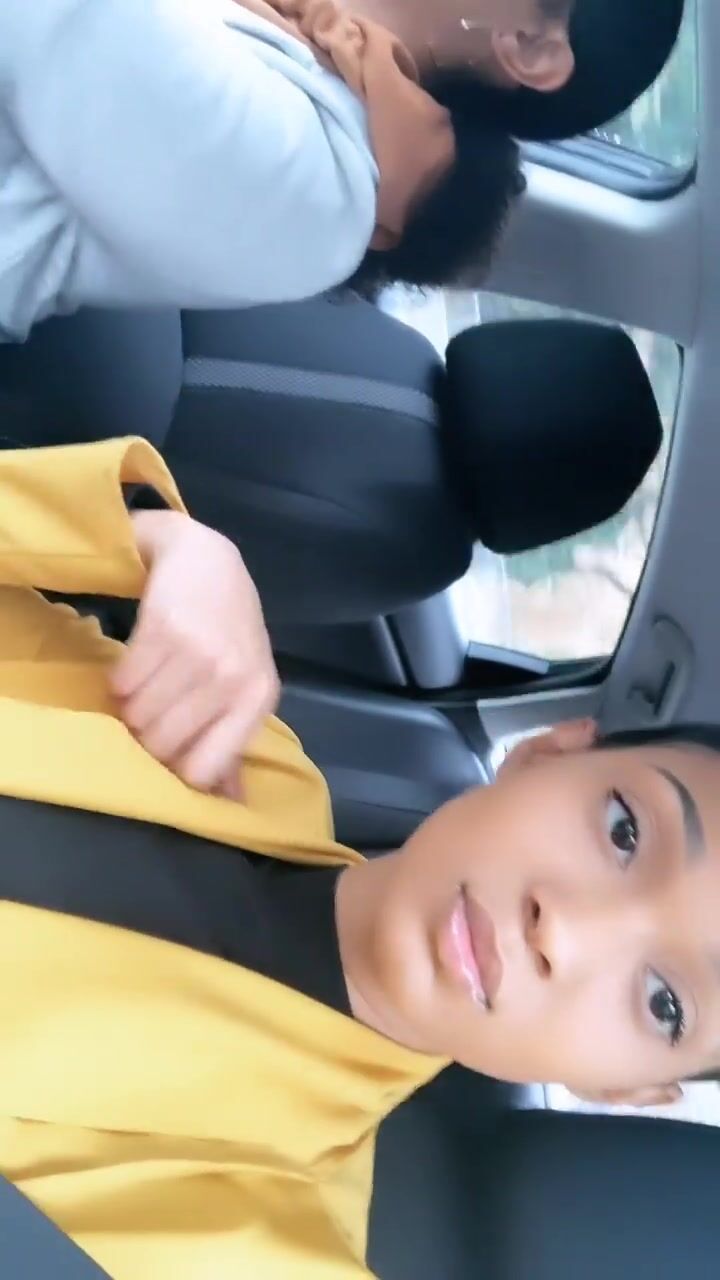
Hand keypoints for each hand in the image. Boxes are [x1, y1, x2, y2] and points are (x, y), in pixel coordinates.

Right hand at [111, 512, 278, 794]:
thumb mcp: (243, 683)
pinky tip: (136, 663)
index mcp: (257, 700)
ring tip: (145, 685)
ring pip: (138, 715)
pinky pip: (123, 681)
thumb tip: (230, 804)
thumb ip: (232, 742)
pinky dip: (120, 680)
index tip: (166, 756)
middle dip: (145, 737)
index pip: (204, 768)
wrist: (206, 559)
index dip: (175, 770)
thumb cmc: (226, 630)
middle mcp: (232, 678)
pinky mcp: (164, 628)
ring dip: (130, 706)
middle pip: (163, 745)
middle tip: (149, 714)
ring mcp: (199, 652)